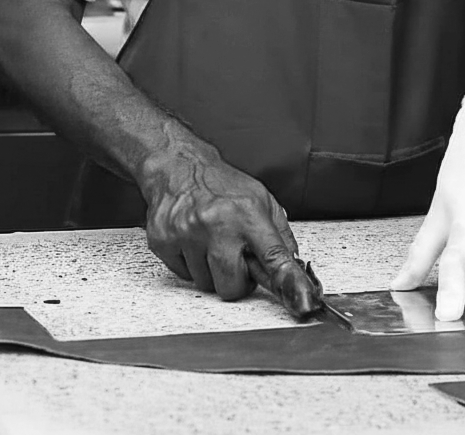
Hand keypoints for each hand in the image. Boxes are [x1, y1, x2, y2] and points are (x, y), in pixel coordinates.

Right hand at [143, 140, 321, 317]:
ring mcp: (187, 233)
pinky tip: (192, 240)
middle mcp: (217, 223)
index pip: (272, 256)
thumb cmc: (220, 184)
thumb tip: (292, 264)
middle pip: (232, 286)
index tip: (301, 299)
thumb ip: (279, 233)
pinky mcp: (163, 240)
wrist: (179, 166)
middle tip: (234, 257)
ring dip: (211, 270)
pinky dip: (190, 264)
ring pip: (205, 283)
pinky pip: (183, 275)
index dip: (287, 281)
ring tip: (211, 242)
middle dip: (236, 280)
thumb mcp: (260, 198)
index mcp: (247, 212)